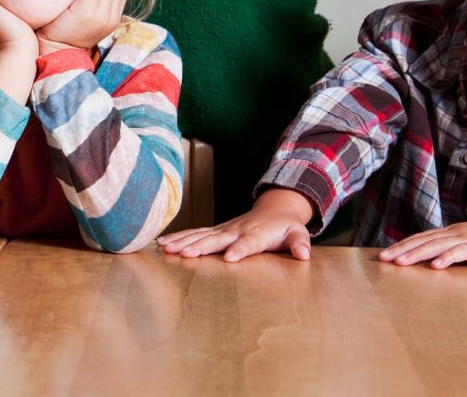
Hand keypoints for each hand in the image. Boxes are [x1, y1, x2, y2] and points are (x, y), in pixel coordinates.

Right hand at [158, 188, 315, 260]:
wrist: (274, 208)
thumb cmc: (286, 226)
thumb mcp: (298, 232)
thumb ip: (300, 243)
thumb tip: (304, 254)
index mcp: (257, 234)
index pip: (248, 243)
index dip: (239, 250)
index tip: (229, 258)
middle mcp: (237, 230)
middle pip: (216, 239)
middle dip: (199, 247)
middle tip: (183, 254)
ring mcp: (224, 229)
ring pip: (200, 235)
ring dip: (182, 241)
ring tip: (165, 248)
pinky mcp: (216, 230)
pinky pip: (195, 233)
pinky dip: (179, 237)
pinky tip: (162, 243)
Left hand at [378, 214, 466, 268]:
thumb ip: (459, 247)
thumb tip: (440, 256)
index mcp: (455, 232)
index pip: (423, 237)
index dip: (404, 244)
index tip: (386, 254)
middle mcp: (458, 232)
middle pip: (425, 240)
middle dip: (402, 249)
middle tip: (383, 259)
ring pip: (438, 245)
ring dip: (417, 254)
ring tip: (401, 262)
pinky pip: (462, 252)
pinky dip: (447, 258)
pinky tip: (436, 266)